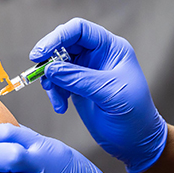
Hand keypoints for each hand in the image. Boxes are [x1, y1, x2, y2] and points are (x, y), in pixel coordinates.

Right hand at [30, 18, 166, 172]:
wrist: (135, 141)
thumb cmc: (134, 115)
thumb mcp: (109, 93)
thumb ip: (79, 79)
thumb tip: (50, 69)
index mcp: (110, 49)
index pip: (79, 31)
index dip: (58, 38)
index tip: (41, 54)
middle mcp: (96, 57)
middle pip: (64, 45)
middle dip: (49, 59)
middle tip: (38, 73)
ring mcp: (85, 72)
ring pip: (56, 65)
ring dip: (50, 82)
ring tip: (57, 99)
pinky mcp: (77, 88)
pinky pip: (57, 83)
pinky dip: (54, 93)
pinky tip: (61, 106)